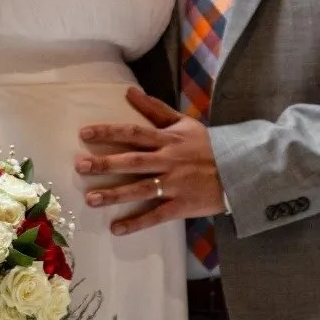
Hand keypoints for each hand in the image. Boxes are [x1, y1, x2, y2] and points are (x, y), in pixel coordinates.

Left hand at [77, 88, 224, 234]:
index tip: (84, 134)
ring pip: (141, 189)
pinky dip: (137, 223)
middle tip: (80, 166)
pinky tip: (116, 228)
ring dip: (115, 195)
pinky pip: (156, 215)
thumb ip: (155, 108)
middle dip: (106, 164)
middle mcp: (168, 161)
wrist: (239, 169)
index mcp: (168, 139)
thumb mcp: (184, 122)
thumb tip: (128, 91)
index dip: (109, 132)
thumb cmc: (207, 145)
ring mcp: (175, 184)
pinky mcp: (182, 205)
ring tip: (90, 199)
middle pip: (133, 161)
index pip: (133, 132)